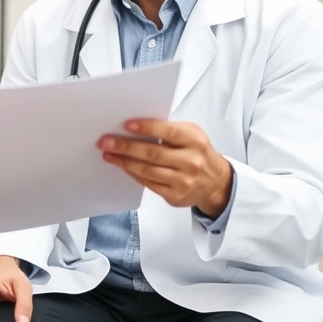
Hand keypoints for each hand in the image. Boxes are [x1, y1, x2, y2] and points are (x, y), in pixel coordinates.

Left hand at [98, 120, 232, 217]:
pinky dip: (132, 173)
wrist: (216, 182)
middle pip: (153, 153)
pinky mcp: (175, 196)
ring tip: (108, 154)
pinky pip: (148, 183)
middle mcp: (191, 161)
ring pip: (147, 170)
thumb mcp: (191, 134)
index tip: (126, 124)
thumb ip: (168, 129)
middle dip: (125, 147)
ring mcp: (183, 181)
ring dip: (124, 162)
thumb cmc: (197, 152)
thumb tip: (134, 127)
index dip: (146, 128)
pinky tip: (122, 166)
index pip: (168, 132)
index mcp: (195, 140)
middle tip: (106, 142)